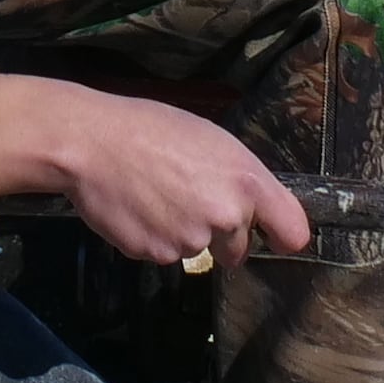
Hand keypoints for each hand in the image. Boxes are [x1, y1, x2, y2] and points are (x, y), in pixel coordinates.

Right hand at [0, 73, 309, 268]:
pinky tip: (136, 208)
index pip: (292, 232)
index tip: (272, 238)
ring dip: (180, 232)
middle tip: (186, 200)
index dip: (280, 237)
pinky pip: (162, 253)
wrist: (90, 143)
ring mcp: (190, 240)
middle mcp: (226, 215)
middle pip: (238, 248)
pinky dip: (151, 237)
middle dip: (219, 234)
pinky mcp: (156, 254)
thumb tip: (250, 206)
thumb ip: (239, 178)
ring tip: (154, 195)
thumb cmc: (149, 128)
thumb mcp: (210, 139)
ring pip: (196, 250)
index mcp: (247, 181)